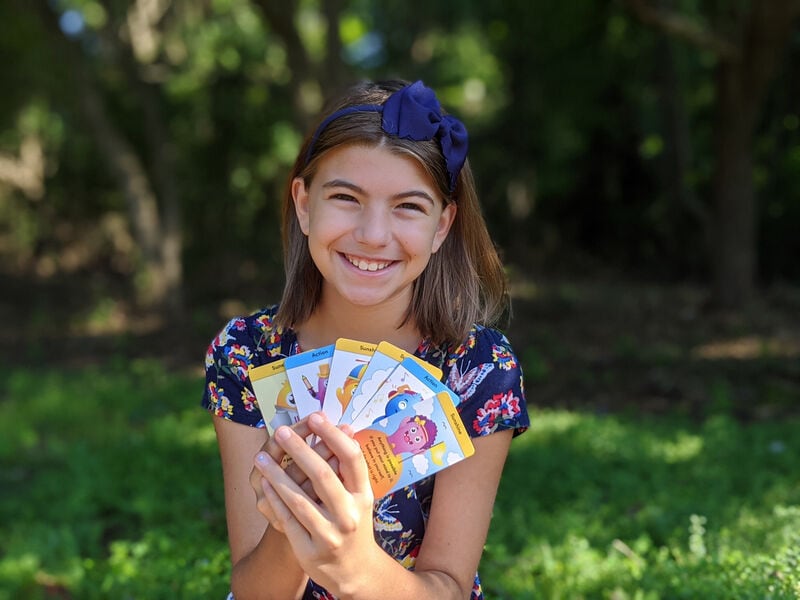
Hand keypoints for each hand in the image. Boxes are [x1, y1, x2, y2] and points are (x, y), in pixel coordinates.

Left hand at [254, 412, 377, 594]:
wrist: (355, 571)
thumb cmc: (352, 522)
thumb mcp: (358, 496)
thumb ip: (348, 468)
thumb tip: (340, 426)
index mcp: (364, 496)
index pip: (352, 458)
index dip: (333, 435)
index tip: (315, 417)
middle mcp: (350, 515)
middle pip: (323, 475)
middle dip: (299, 449)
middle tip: (281, 431)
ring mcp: (330, 535)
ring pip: (299, 499)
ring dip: (276, 474)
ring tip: (260, 457)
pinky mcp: (310, 550)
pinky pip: (287, 519)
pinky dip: (274, 499)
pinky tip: (264, 483)